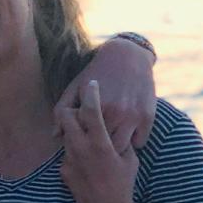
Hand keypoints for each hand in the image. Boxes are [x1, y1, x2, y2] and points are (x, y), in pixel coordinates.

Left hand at [54, 36, 155, 150]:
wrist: (128, 56)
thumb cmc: (96, 73)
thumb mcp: (76, 87)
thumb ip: (63, 111)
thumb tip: (55, 136)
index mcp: (95, 108)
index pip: (84, 139)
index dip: (82, 142)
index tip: (82, 138)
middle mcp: (115, 113)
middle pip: (104, 146)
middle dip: (99, 147)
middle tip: (96, 142)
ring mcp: (133, 116)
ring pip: (122, 147)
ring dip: (116, 147)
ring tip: (110, 141)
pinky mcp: (148, 117)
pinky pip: (140, 142)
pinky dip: (133, 142)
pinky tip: (126, 134)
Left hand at [57, 87, 141, 202]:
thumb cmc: (124, 184)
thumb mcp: (129, 160)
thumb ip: (121, 141)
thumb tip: (117, 128)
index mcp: (101, 143)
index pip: (92, 111)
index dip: (91, 94)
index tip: (92, 83)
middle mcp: (82, 149)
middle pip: (67, 117)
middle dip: (70, 109)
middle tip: (78, 109)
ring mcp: (70, 160)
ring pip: (66, 135)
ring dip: (74, 131)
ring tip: (87, 136)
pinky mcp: (64, 172)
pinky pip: (67, 153)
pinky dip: (75, 151)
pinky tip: (86, 160)